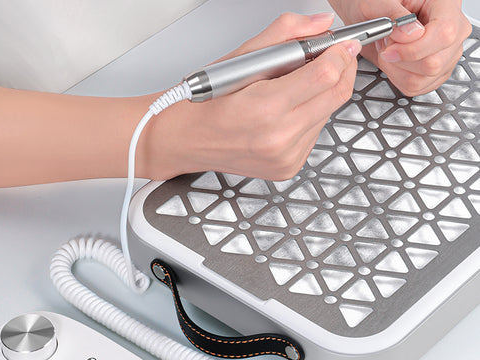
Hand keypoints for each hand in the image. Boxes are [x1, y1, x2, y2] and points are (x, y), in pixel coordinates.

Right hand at [148, 13, 359, 180]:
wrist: (185, 140)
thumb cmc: (205, 104)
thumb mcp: (239, 58)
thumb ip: (284, 34)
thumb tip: (319, 25)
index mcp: (265, 108)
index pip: (326, 75)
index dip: (340, 53)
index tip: (342, 44)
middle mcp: (279, 138)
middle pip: (335, 96)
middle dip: (341, 70)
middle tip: (334, 56)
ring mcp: (285, 158)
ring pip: (328, 115)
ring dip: (322, 95)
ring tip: (295, 88)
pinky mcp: (288, 168)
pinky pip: (314, 135)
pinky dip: (309, 118)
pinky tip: (287, 112)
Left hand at [329, 0, 471, 95]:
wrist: (371, 17)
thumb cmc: (378, 5)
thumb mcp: (380, 3)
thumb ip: (396, 16)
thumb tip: (410, 35)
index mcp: (445, 5)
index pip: (443, 34)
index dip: (414, 49)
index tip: (390, 48)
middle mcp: (453, 30)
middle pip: (433, 63)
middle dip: (400, 61)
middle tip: (387, 45)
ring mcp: (447, 54)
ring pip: (423, 79)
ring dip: (396, 70)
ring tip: (390, 52)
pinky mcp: (435, 72)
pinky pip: (415, 87)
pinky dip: (397, 79)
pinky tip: (394, 63)